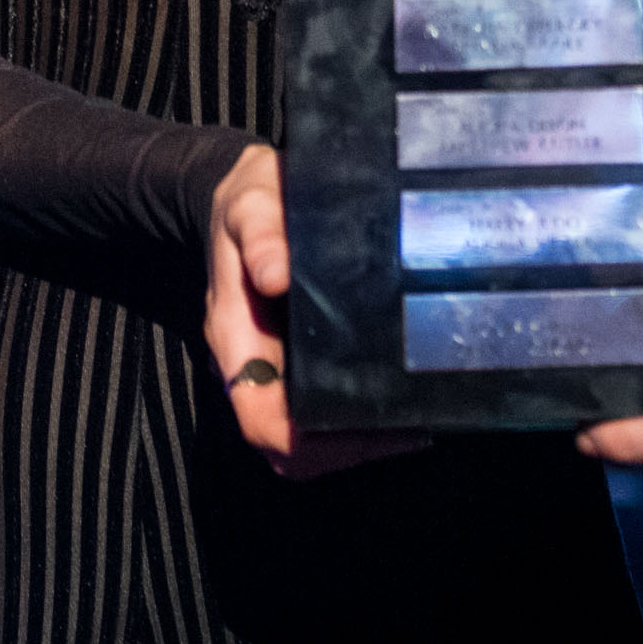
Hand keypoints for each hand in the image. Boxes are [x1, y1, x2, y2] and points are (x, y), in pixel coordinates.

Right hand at [200, 146, 413, 478]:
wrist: (245, 193)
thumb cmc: (248, 200)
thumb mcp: (250, 203)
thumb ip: (260, 233)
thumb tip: (276, 275)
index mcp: (233, 337)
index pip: (260, 418)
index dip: (307, 440)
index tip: (366, 427)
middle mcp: (250, 363)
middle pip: (286, 446)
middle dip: (343, 450)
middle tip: (406, 430)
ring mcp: (273, 366)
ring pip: (305, 437)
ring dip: (352, 441)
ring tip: (409, 423)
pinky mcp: (295, 360)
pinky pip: (318, 409)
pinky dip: (354, 419)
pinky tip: (396, 399)